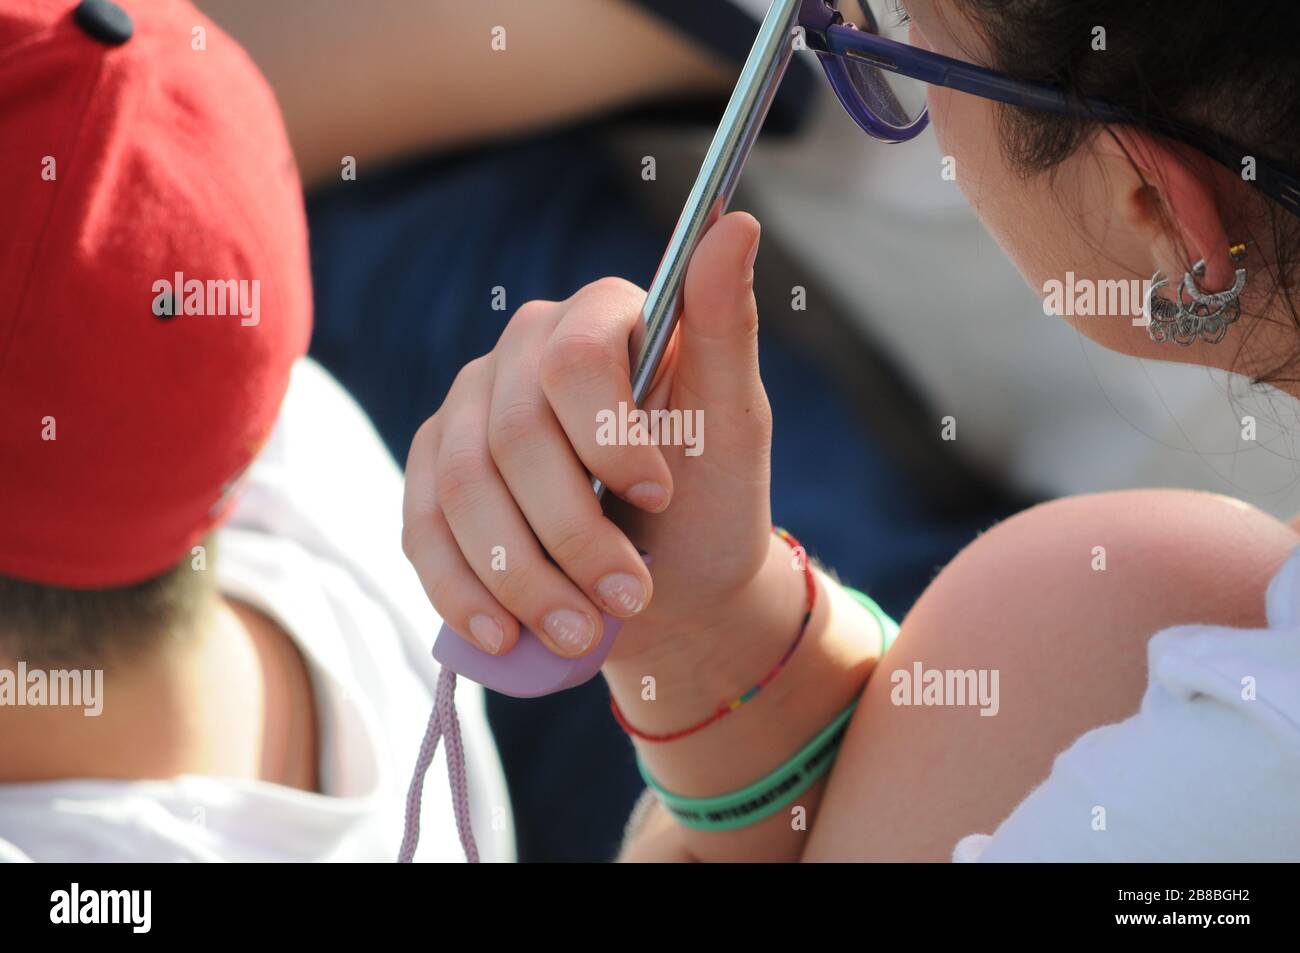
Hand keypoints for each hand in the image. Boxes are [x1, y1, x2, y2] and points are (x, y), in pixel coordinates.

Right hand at [401, 212, 774, 661]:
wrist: (669, 588)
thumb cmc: (709, 500)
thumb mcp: (732, 423)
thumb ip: (726, 327)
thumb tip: (738, 223)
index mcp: (594, 320)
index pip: (571, 360)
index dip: (609, 437)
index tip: (658, 497)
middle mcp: (517, 355)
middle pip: (511, 436)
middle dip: (571, 531)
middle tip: (628, 595)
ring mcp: (465, 416)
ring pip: (460, 491)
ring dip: (521, 575)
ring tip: (579, 630)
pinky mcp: (431, 480)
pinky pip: (421, 531)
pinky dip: (463, 592)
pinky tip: (507, 635)